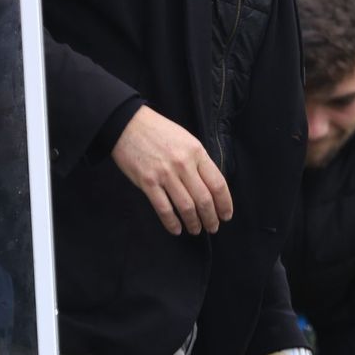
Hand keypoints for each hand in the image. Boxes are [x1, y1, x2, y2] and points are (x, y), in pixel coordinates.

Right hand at [111, 105, 232, 234]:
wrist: (128, 124)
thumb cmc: (158, 131)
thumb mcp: (186, 139)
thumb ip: (198, 161)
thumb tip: (210, 186)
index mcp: (197, 152)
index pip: (218, 184)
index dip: (225, 204)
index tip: (226, 215)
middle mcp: (183, 164)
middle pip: (204, 199)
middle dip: (211, 218)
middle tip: (213, 227)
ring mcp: (165, 174)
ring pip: (186, 207)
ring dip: (194, 223)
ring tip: (196, 230)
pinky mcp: (148, 182)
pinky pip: (164, 209)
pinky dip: (172, 223)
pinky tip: (177, 229)